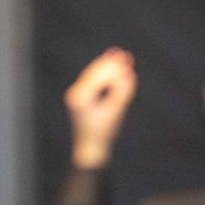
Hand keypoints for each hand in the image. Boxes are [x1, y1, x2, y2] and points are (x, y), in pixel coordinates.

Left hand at [64, 48, 137, 168]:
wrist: (91, 149)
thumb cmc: (104, 133)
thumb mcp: (115, 111)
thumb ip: (122, 92)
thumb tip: (130, 73)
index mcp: (80, 98)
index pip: (98, 77)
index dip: (114, 68)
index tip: (127, 61)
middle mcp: (75, 93)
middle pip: (94, 73)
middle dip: (111, 64)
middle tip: (126, 55)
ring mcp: (76, 94)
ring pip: (93, 75)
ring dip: (108, 66)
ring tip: (121, 55)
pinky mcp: (81, 96)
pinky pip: (93, 80)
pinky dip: (104, 74)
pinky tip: (112, 64)